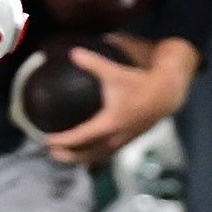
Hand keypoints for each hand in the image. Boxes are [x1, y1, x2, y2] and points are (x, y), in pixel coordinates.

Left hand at [43, 38, 195, 165]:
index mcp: (109, 123)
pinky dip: (92, 154)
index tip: (46, 139)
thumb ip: (93, 63)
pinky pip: (106, 153)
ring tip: (62, 155)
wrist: (165, 95)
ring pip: (97, 156)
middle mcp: (114, 136)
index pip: (80, 137)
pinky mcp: (127, 140)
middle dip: (67, 155)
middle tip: (49, 151)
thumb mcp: (115, 72)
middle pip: (86, 154)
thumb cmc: (139, 82)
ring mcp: (122, 141)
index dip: (63, 140)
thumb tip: (73, 53)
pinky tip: (83, 150)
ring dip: (78, 158)